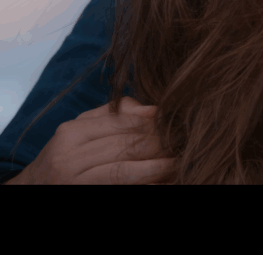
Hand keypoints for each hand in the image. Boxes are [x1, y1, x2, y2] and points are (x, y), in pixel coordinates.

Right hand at [8, 96, 176, 184]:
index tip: (178, 123)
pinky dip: (146, 183)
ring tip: (180, 161)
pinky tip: (165, 180)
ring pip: (125, 170)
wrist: (34, 190)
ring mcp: (76, 182)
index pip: (122, 123)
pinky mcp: (86, 195)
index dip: (154, 123)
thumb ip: (114, 115)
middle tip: (185, 142)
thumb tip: (153, 110)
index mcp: (72, 133)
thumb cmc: (67, 157)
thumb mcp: (81, 130)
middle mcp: (70, 157)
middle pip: (126, 145)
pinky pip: (120, 186)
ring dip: (158, 166)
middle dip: (160, 144)